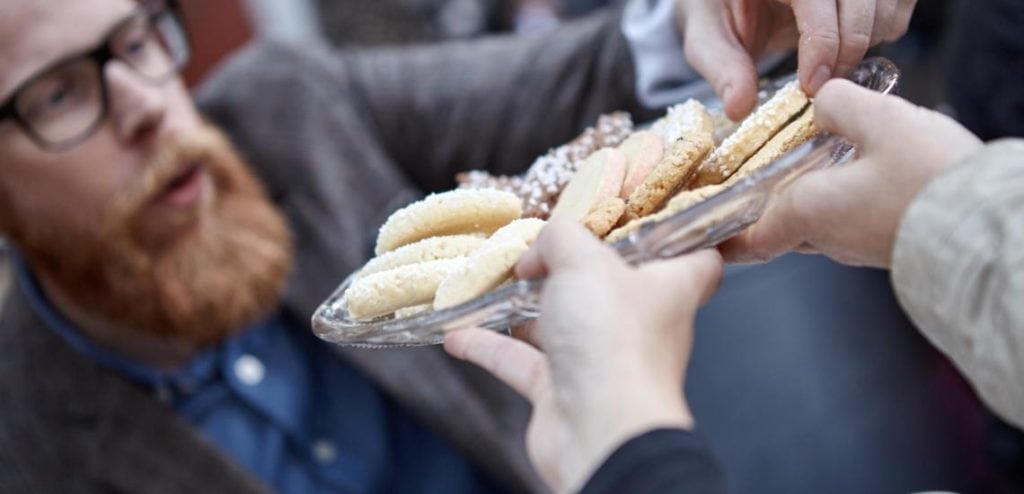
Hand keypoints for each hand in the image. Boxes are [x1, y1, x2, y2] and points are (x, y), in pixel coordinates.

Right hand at [444, 220, 721, 491]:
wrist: (599, 432)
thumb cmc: (613, 340)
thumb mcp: (584, 261)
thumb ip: (559, 239)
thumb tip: (536, 250)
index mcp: (668, 288)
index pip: (695, 259)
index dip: (677, 235)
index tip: (647, 215)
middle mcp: (639, 325)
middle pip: (613, 287)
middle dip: (575, 267)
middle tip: (541, 245)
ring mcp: (600, 360)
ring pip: (562, 324)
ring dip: (525, 306)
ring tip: (494, 281)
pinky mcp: (563, 392)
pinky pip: (522, 362)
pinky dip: (490, 346)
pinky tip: (458, 333)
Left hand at [676, 0, 917, 118]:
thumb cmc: (721, 8)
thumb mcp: (707, 35)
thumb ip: (722, 68)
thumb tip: (739, 108)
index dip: (822, 44)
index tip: (812, 88)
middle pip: (860, 1)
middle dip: (848, 50)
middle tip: (825, 87)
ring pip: (887, 2)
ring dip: (868, 41)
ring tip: (833, 62)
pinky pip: (900, 1)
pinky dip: (885, 29)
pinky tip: (849, 42)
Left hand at [720, 79, 982, 267]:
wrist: (984, 227)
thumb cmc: (929, 184)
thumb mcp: (879, 122)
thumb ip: (840, 105)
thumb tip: (821, 99)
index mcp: (805, 213)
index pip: (747, 239)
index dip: (723, 237)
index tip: (706, 233)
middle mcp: (825, 238)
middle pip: (777, 226)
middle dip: (762, 205)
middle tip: (753, 181)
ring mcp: (855, 246)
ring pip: (814, 223)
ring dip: (804, 198)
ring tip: (805, 166)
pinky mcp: (883, 243)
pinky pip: (847, 222)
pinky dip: (837, 200)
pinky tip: (854, 172)